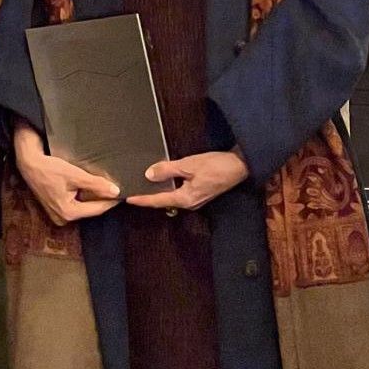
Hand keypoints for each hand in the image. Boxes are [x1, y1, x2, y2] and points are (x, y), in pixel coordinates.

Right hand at [13, 121, 120, 225]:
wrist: (29, 163)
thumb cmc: (50, 169)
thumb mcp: (75, 175)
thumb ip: (96, 184)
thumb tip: (115, 191)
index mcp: (68, 213)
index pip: (97, 209)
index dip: (110, 200)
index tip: (122, 193)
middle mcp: (63, 218)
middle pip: (90, 208)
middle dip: (101, 198)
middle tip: (115, 187)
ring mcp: (58, 214)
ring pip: (83, 206)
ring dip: (92, 196)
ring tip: (104, 185)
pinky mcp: (55, 207)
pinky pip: (75, 203)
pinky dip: (82, 196)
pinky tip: (89, 186)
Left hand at [125, 148, 249, 211]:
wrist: (240, 166)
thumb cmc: (215, 166)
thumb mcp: (189, 165)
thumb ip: (168, 170)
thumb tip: (149, 175)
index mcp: (185, 199)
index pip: (158, 201)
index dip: (142, 200)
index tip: (128, 199)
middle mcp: (189, 203)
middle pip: (164, 201)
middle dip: (149, 196)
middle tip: (133, 190)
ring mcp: (196, 199)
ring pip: (172, 196)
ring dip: (159, 191)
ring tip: (144, 185)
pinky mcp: (200, 192)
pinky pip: (179, 192)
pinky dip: (169, 187)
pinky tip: (163, 180)